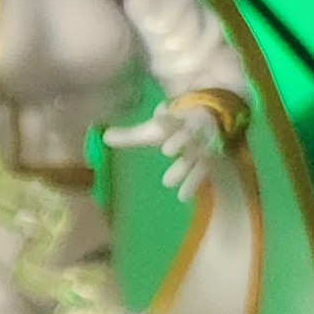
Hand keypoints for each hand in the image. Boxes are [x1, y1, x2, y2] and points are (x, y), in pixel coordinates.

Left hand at [108, 100, 227, 202]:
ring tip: (167, 182)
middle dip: (180, 141)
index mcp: (178, 120)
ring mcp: (203, 146)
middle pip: (188, 135)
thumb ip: (130, 135)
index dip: (166, 119)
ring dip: (184, 168)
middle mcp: (193, 132)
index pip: (172, 119)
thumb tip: (104, 137)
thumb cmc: (175, 128)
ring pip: (196, 155)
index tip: (160, 116)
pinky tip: (182, 197)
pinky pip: (203, 172)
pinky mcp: (209, 160)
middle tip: (167, 150)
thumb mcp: (154, 130)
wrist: (209, 123)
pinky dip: (192, 184)